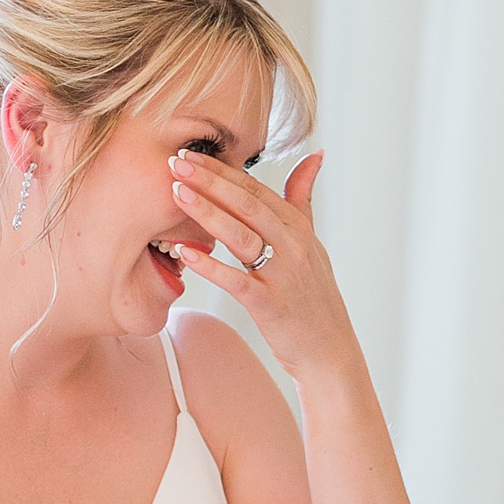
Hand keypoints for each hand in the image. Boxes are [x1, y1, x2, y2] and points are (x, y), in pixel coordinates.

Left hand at [169, 146, 356, 384]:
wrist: (328, 350)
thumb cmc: (313, 295)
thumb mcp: (312, 242)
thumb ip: (303, 199)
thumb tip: (314, 155)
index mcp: (297, 228)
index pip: (255, 190)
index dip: (222, 170)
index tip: (191, 153)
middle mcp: (293, 246)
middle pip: (246, 204)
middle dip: (209, 180)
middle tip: (175, 161)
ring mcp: (284, 275)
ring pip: (241, 235)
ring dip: (207, 211)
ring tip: (176, 193)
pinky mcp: (271, 305)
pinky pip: (237, 282)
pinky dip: (210, 266)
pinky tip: (185, 253)